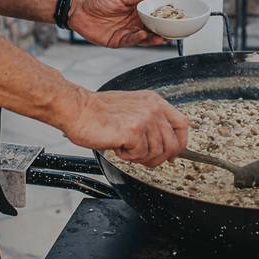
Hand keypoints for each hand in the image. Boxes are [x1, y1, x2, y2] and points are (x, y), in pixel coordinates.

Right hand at [58, 89, 188, 166]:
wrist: (77, 110)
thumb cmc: (97, 112)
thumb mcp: (132, 108)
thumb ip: (151, 122)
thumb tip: (165, 146)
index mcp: (154, 101)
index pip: (182, 124)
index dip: (180, 143)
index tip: (173, 153)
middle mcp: (153, 108)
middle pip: (172, 144)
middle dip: (158, 157)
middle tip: (141, 156)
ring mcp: (145, 119)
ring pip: (156, 153)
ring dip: (140, 156)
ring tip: (124, 146)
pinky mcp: (134, 132)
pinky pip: (140, 155)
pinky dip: (128, 156)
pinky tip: (118, 146)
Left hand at [68, 0, 166, 47]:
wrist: (77, 8)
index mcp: (135, 11)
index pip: (153, 16)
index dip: (164, 19)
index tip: (175, 20)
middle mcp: (132, 23)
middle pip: (151, 29)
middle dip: (161, 32)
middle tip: (172, 33)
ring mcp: (125, 33)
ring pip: (142, 38)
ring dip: (152, 38)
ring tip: (161, 38)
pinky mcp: (116, 41)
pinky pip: (129, 41)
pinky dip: (137, 39)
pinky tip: (143, 35)